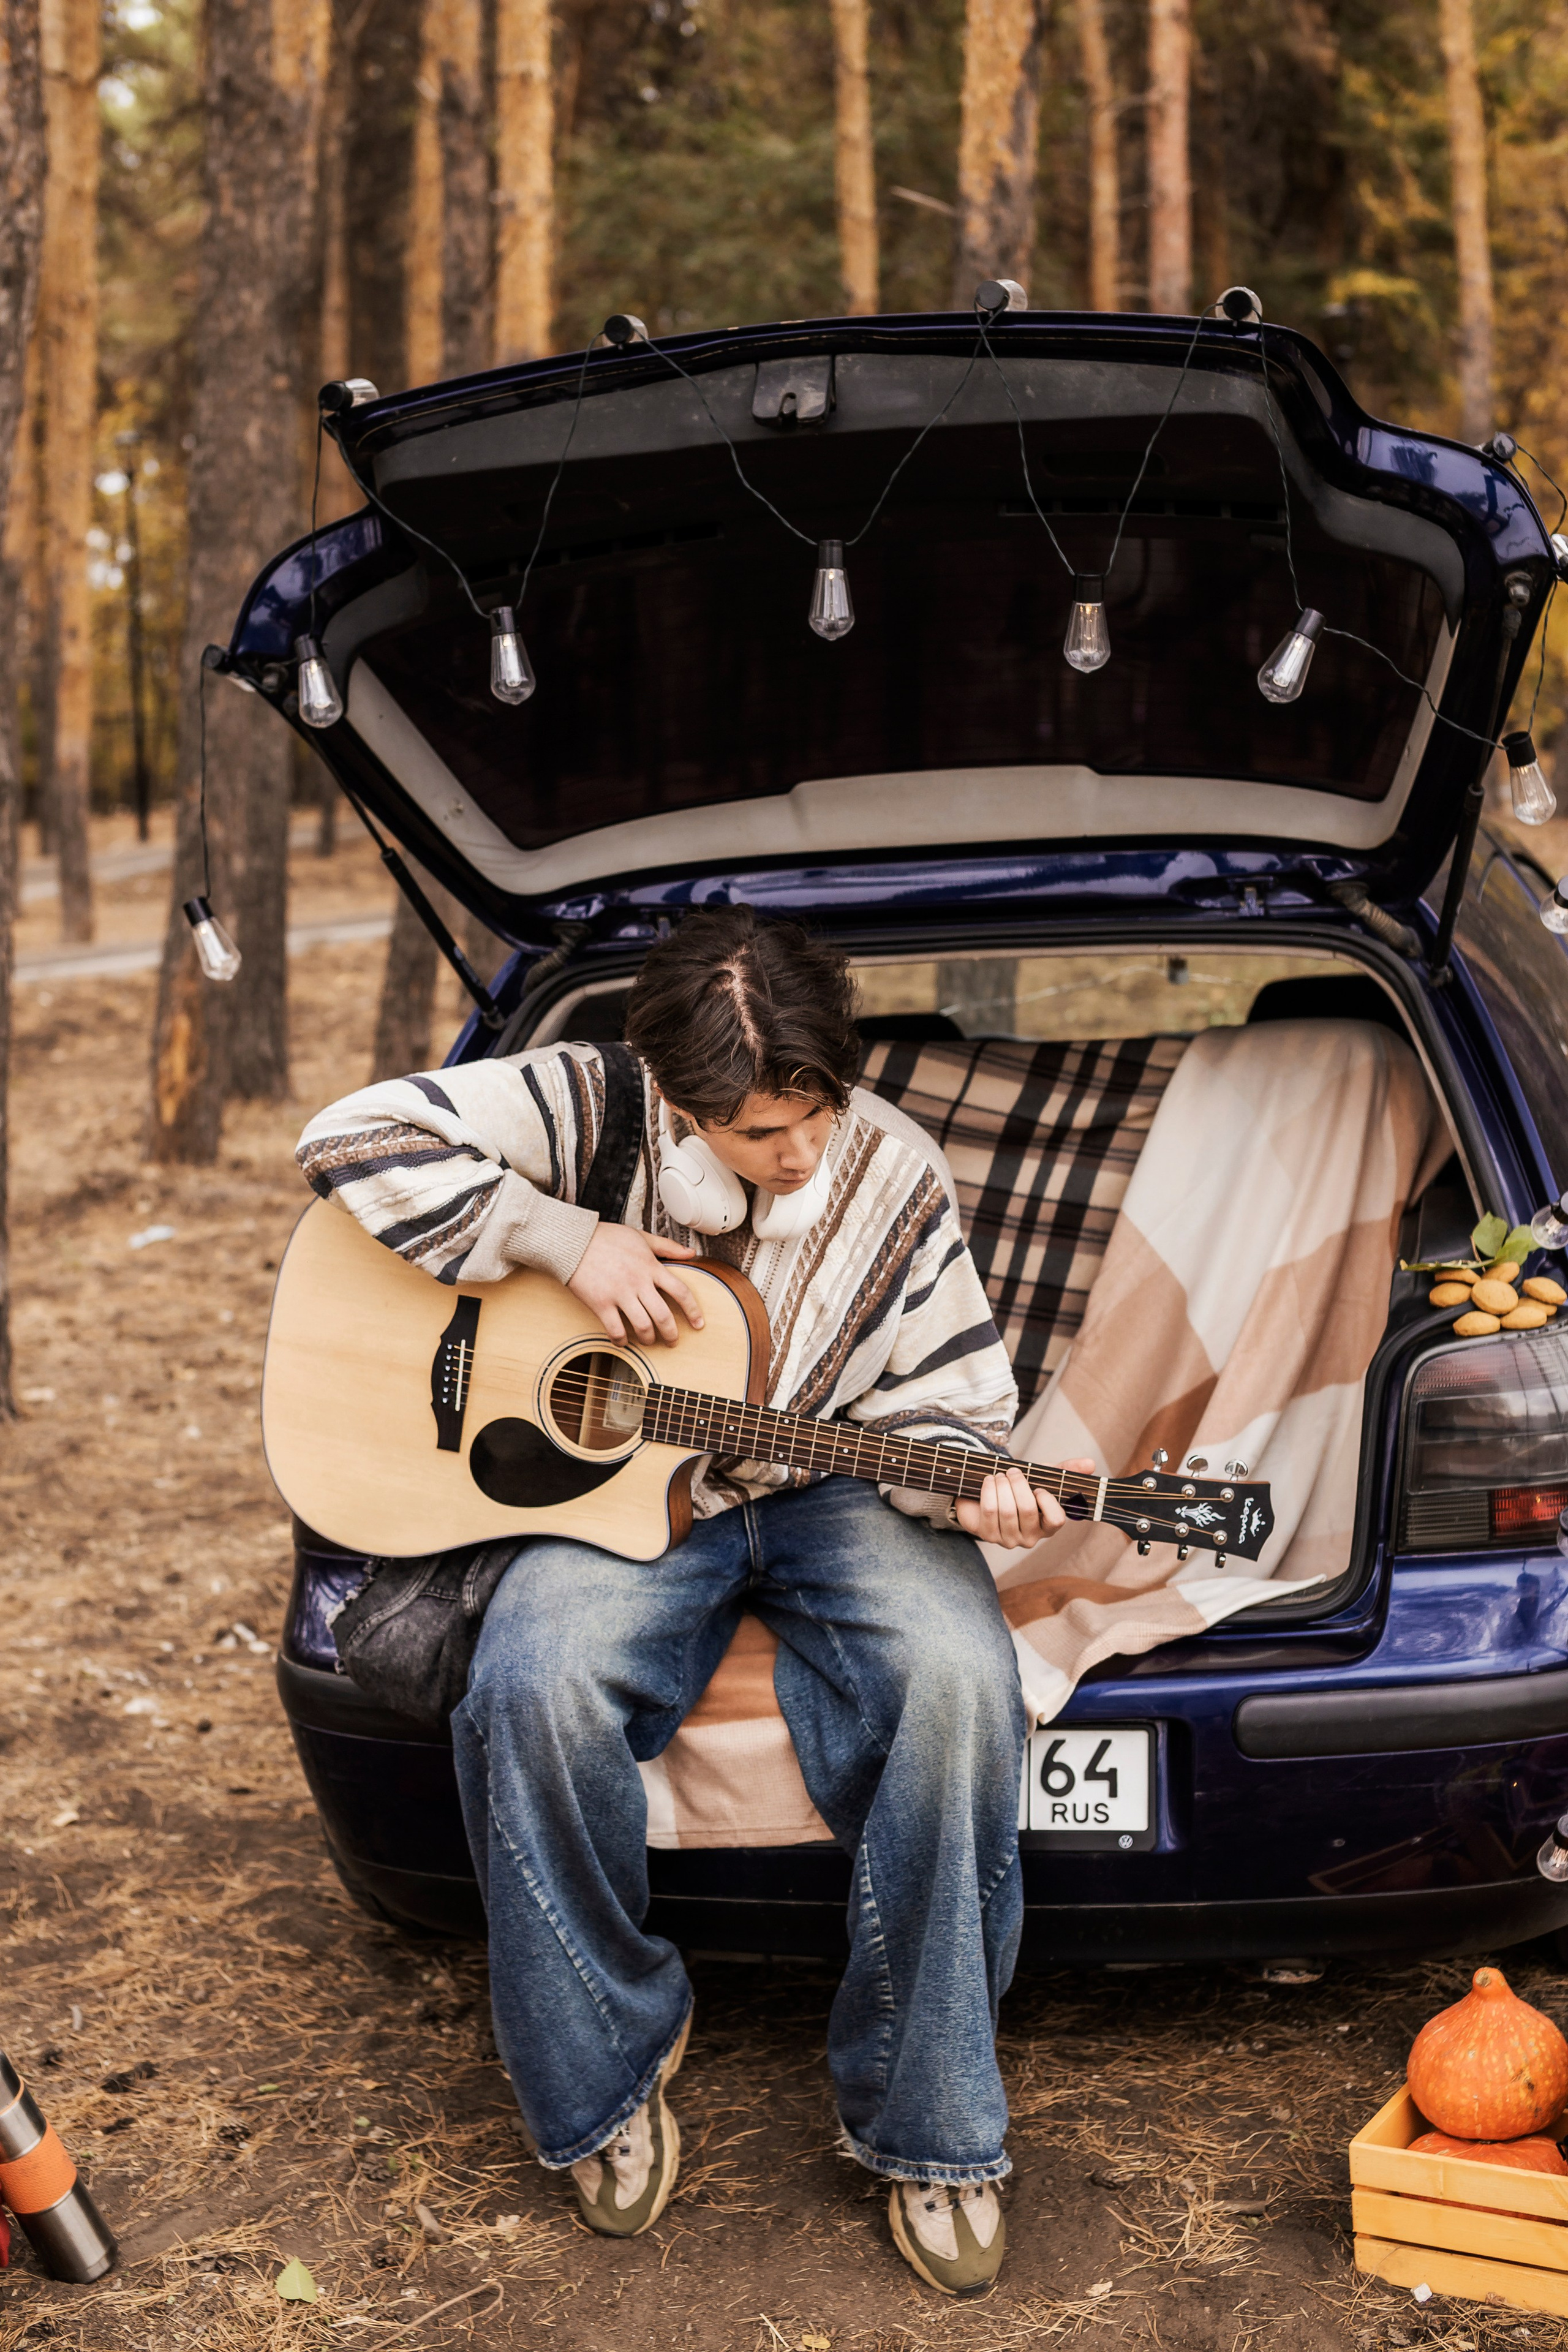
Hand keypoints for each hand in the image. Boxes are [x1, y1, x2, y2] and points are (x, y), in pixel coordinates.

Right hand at [568, 1223, 702, 1347]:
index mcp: (651, 1266)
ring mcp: (619, 1294)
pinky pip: (616, 1330)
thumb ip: (667, 1246)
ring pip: (643, 1326)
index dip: (693, 1310)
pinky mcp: (601, 1303)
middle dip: (672, 1334)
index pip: (681, 1292)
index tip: (698, 1323)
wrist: (573, 1241)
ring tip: (649, 1342)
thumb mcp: (641, 1237)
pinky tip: (624, 1341)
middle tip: (673, 1341)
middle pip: (663, 1316)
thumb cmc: (606, 1238)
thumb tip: (691, 1253)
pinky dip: (622, 1341)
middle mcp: (638, 1282)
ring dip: (649, 1339)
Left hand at [956, 1457, 1097, 1549]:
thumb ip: (1066, 1471)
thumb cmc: (1020, 1490)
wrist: (987, 1497)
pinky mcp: (988, 1536)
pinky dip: (989, 1490)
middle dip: (1018, 1484)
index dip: (1047, 1501)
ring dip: (1002, 1485)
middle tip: (1013, 1471)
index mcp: (1048, 1526)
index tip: (1039, 1487)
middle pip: (1027, 1510)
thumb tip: (1090, 1464)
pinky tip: (989, 1481)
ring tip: (1000, 1475)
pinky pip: (989, 1510)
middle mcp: (1030, 1537)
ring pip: (1006, 1510)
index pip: (1056, 1520)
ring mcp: (1009, 1539)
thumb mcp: (1043, 1478)